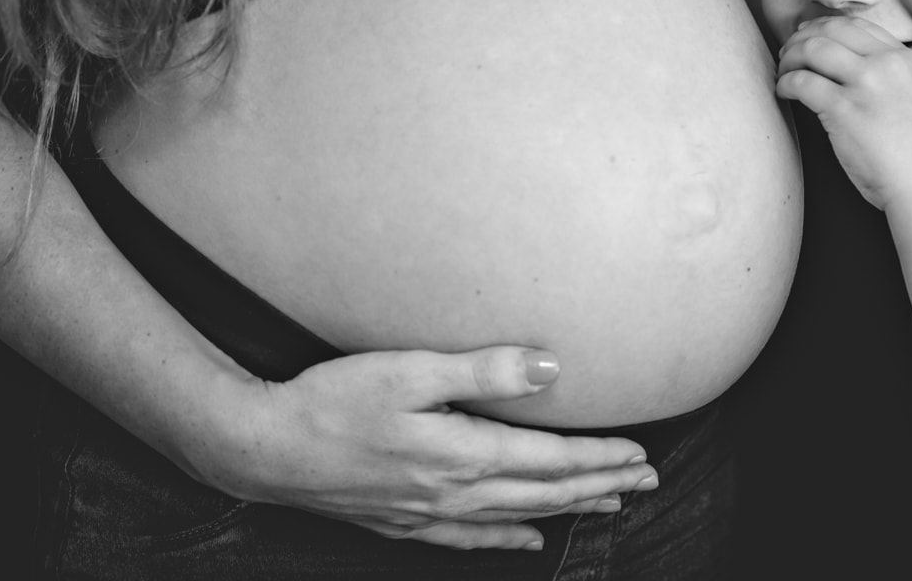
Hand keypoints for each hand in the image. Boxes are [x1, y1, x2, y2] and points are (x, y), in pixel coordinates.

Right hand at [203, 346, 657, 549]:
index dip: (600, 457)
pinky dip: (508, 541)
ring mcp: (429, 514)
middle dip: (601, 485)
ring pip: (518, 516)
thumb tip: (553, 369)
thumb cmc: (334, 399)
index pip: (551, 459)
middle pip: (545, 492)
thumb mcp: (411, 370)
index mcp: (463, 454)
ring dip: (568, 509)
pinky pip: (471, 540)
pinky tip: (530, 542)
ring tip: (609, 503)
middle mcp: (455, 493)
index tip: (640, 454)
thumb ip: (485, 370)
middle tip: (647, 481)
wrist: (263, 449)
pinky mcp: (404, 522)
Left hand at [776, 16, 911, 209]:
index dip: (825, 27)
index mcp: (906, 60)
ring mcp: (866, 83)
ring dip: (790, 58)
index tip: (807, 37)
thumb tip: (841, 68)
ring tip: (782, 74)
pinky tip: (783, 93)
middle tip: (787, 54)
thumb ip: (886, 78)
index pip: (857, 26)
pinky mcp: (844, 108)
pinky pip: (802, 81)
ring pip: (813, 49)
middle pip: (832, 30)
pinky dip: (785, 83)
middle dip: (802, 38)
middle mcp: (887, 64)